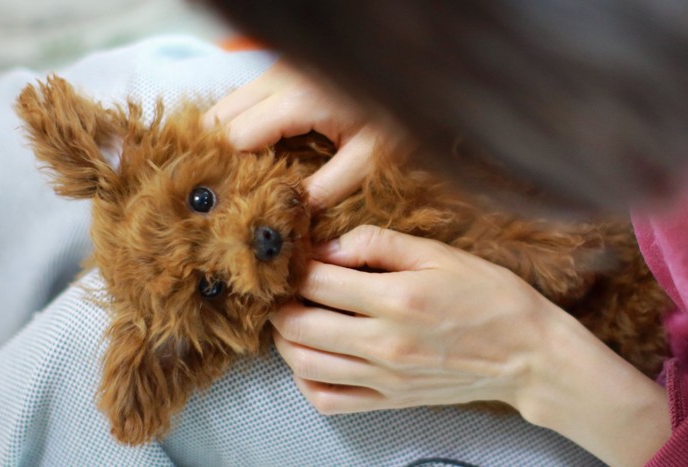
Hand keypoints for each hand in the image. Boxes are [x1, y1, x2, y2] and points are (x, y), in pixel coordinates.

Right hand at [204, 61, 392, 209]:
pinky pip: (244, 99)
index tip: (233, 202)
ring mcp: (277, 70)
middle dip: (220, 155)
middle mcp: (278, 78)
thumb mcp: (369, 158)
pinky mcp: (282, 71)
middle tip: (232, 191)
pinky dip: (241, 124)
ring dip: (227, 138)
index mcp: (298, 101)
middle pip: (219, 117)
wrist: (410, 75)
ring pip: (227, 105)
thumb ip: (327, 188)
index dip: (230, 173)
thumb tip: (289, 214)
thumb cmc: (397, 115)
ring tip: (241, 175)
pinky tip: (255, 152)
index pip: (237, 137)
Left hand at [271, 225, 552, 412]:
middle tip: (287, 288)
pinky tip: (312, 360)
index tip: (301, 257)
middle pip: (298, 326)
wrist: (527, 354)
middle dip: (280, 303)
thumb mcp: (440, 254)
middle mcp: (384, 343)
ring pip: (305, 365)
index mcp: (397, 299)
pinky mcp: (390, 400)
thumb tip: (330, 248)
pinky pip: (329, 401)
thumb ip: (379, 244)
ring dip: (285, 340)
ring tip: (293, 319)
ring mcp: (385, 378)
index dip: (299, 265)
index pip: (318, 281)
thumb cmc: (488, 296)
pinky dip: (307, 381)